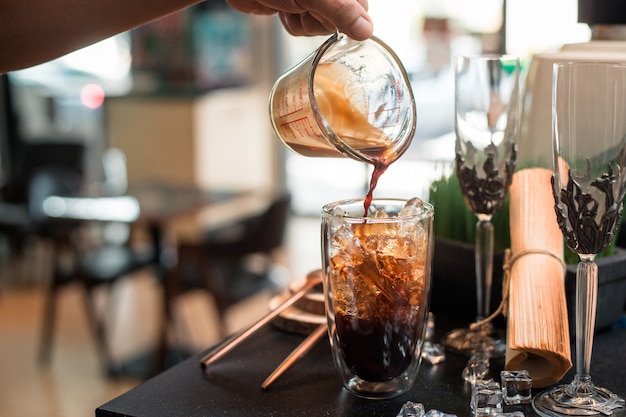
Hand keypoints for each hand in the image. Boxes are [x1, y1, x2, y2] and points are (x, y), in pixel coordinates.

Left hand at [226, 0, 372, 39]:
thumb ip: (341, 11)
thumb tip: (366, 31)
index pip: (361, 9)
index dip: (343, 17)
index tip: (322, 10)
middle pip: (342, 21)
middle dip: (319, 20)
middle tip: (301, 5)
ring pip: (320, 27)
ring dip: (302, 22)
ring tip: (289, 5)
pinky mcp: (297, 6)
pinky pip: (303, 27)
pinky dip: (292, 23)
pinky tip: (282, 9)